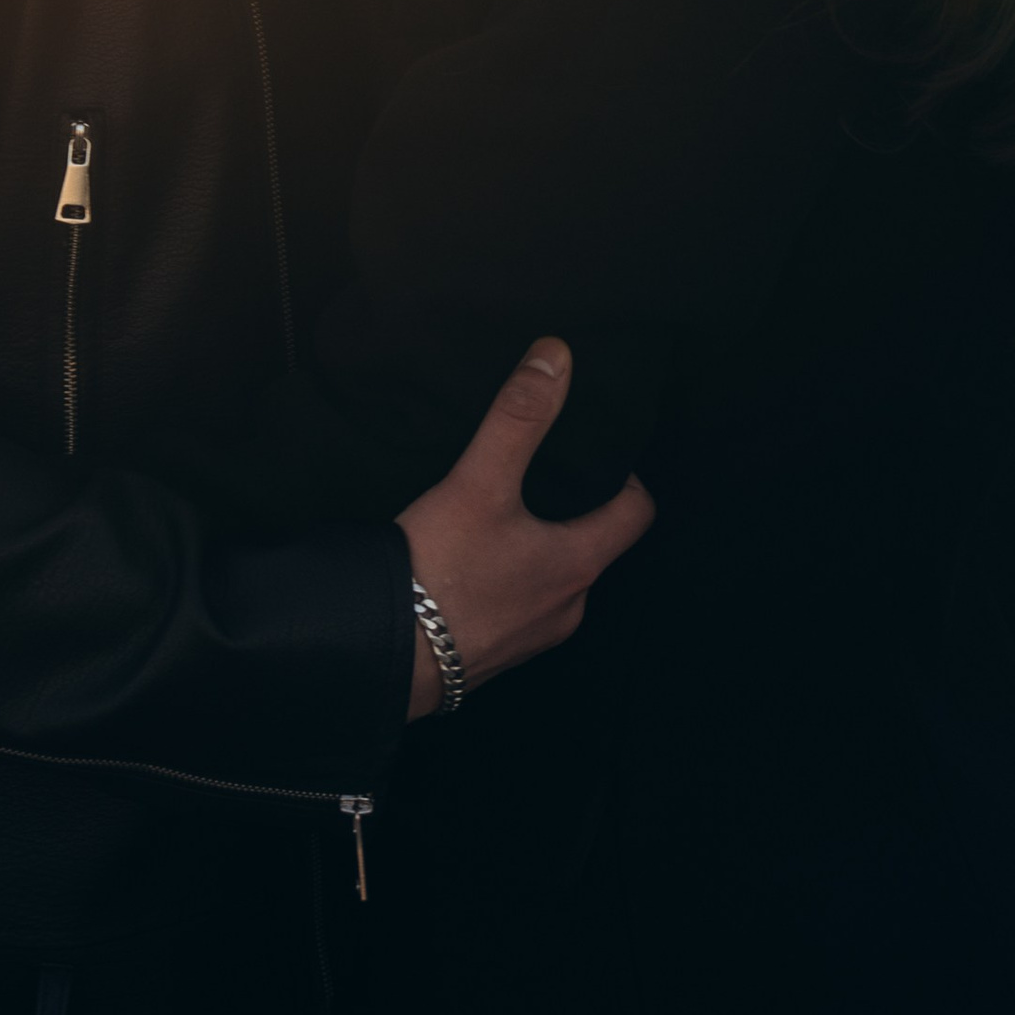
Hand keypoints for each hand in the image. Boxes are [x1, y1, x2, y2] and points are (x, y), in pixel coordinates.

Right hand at [396, 338, 652, 720]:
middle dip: (574, 512)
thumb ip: (519, 416)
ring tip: (500, 515)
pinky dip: (506, 581)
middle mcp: (566, 610)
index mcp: (578, 566)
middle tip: (543, 476)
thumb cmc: (438, 572)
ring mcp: (530, 640)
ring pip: (551, 581)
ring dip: (537, 550)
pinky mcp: (490, 657)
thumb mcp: (479, 481)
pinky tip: (468, 563)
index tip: (603, 455)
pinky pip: (515, 608)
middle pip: (593, 548)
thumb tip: (558, 354)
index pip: (636, 515)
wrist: (378, 660)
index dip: (628, 480)